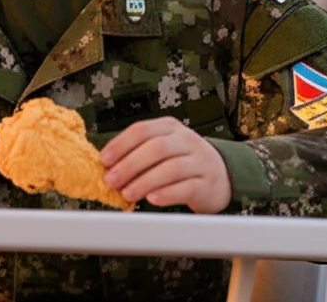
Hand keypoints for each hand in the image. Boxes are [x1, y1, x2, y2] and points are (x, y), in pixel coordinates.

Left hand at [100, 117, 231, 213]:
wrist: (221, 176)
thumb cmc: (182, 162)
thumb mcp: (163, 148)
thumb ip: (138, 152)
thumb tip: (106, 166)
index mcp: (170, 127)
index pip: (142, 130)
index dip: (121, 144)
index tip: (104, 160)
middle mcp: (186, 140)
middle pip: (156, 148)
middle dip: (130, 165)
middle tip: (112, 180)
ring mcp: (199, 161)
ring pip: (171, 168)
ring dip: (145, 181)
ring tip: (127, 194)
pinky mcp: (207, 184)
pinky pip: (186, 187)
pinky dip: (167, 193)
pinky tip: (152, 199)